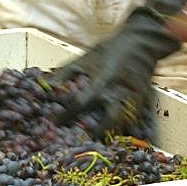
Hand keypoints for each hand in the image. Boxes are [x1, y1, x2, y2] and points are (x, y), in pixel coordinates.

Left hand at [52, 0, 184, 133]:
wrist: (140, 43)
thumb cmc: (108, 51)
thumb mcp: (84, 59)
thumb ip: (64, 74)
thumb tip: (45, 87)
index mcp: (101, 79)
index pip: (81, 102)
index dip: (67, 115)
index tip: (55, 124)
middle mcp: (118, 91)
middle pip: (108, 119)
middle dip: (94, 133)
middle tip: (79, 141)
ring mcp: (133, 98)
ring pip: (124, 123)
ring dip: (110, 134)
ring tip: (97, 143)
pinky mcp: (142, 101)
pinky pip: (134, 120)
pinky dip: (123, 130)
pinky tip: (113, 137)